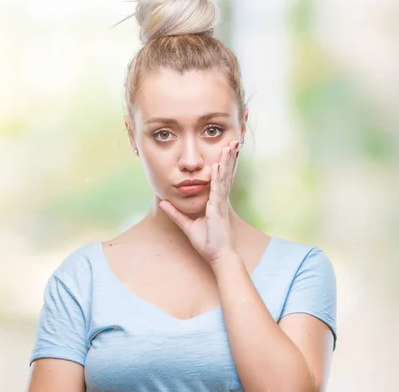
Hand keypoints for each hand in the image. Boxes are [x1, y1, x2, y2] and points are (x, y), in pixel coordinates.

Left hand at [159, 140, 239, 265]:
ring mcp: (220, 203)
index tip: (226, 151)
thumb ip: (176, 214)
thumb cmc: (208, 243)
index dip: (223, 164)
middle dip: (229, 157)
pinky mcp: (218, 208)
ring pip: (224, 177)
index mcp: (216, 202)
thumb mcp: (187, 226)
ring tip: (231, 146)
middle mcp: (220, 200)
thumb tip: (163, 203)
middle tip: (235, 142)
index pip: (220, 179)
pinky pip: (217, 189)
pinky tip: (218, 165)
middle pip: (225, 174)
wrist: (218, 256)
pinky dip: (218, 176)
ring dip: (227, 161)